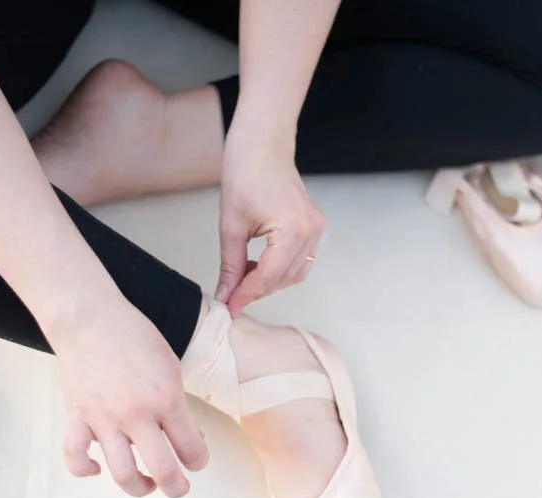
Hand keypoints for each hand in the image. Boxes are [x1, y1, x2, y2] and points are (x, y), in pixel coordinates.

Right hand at [46, 293, 207, 497]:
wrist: (89, 317)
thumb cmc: (134, 336)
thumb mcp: (171, 366)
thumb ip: (180, 405)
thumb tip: (189, 437)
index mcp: (167, 399)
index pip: (192, 448)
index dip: (199, 461)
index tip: (196, 459)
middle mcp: (137, 414)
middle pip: (163, 470)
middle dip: (177, 487)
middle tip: (178, 487)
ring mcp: (105, 419)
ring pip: (122, 474)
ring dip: (138, 488)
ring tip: (145, 483)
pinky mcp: (78, 417)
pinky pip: (76, 457)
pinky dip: (85, 469)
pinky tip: (97, 467)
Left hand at [217, 124, 325, 315]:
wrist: (262, 144)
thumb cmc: (246, 173)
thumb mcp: (231, 225)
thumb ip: (230, 265)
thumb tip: (225, 294)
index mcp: (293, 230)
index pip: (268, 276)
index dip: (246, 295)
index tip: (229, 308)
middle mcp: (311, 231)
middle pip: (284, 279)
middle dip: (257, 290)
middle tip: (231, 294)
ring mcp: (316, 229)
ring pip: (294, 274)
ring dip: (269, 281)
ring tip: (242, 276)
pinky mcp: (314, 226)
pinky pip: (299, 260)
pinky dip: (279, 269)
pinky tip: (256, 264)